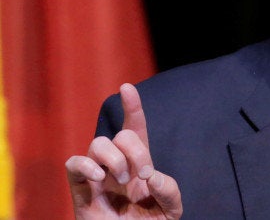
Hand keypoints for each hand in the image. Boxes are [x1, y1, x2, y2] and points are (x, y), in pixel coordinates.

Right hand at [65, 83, 182, 218]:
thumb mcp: (171, 209)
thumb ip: (169, 190)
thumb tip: (150, 175)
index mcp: (139, 165)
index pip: (135, 129)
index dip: (132, 108)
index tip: (127, 88)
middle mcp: (117, 165)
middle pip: (121, 135)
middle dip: (135, 150)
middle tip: (142, 174)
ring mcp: (97, 176)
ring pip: (98, 143)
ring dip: (115, 158)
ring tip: (123, 180)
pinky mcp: (80, 190)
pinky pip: (73, 164)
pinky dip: (86, 165)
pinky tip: (100, 177)